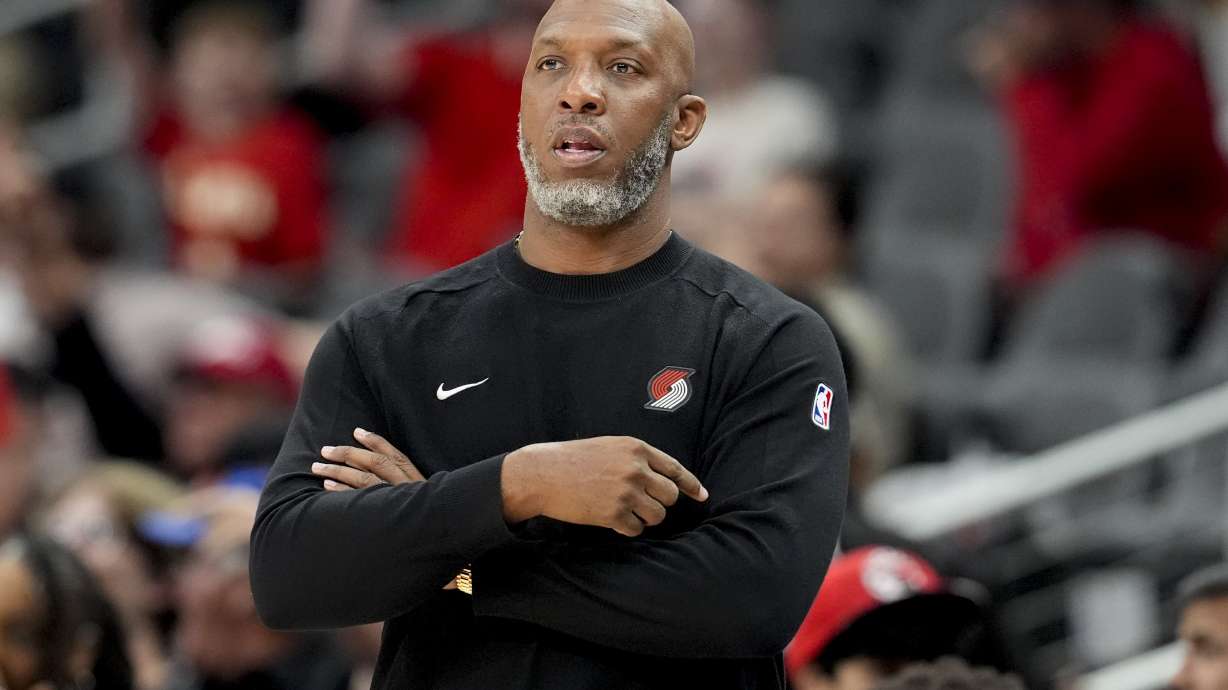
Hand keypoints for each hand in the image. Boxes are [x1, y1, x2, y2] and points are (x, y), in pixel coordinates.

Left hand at [312, 429, 459, 589]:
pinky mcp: (388, 518)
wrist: (449, 548)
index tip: (357, 431)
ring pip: (365, 479)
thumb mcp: (427, 502)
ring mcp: (398, 503)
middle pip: (375, 463)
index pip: (395, 455)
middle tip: (325, 450)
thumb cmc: (435, 529)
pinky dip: (342, 492)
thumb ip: (410, 491)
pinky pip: (361, 501)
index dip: (376, 442)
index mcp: (418, 481)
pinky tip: (327, 488)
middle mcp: (408, 488)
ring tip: (318, 468)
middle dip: (348, 453)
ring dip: (339, 471)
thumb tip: (386, 481)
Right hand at [501, 437, 707, 536]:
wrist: (543, 473)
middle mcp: (635, 469)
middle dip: (659, 503)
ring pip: (657, 515)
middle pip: (670, 496)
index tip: (702, 496)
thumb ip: (637, 459)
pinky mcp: (613, 513)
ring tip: (625, 511)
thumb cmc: (574, 459)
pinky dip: (627, 528)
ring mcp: (625, 492)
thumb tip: (665, 479)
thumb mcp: (610, 447)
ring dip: (645, 518)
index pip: (675, 469)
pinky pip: (636, 529)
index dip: (691, 485)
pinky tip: (612, 519)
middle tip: (640, 503)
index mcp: (636, 449)